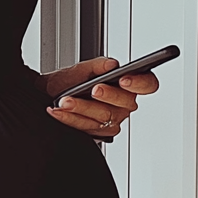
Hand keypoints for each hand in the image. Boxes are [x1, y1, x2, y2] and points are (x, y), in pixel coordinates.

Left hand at [43, 57, 158, 137]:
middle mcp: (124, 103)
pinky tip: (59, 111)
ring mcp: (114, 120)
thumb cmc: (69, 82)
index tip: (124, 79)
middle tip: (93, 89)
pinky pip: (89, 129)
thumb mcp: (80, 69)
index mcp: (128, 83)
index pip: (147, 84)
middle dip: (107, 95)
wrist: (50, 97)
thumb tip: (111, 65)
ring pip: (104, 117)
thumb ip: (96, 65)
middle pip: (125, 103)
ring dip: (81, 108)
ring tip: (64, 101)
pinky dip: (71, 119)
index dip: (140, 83)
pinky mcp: (101, 133)